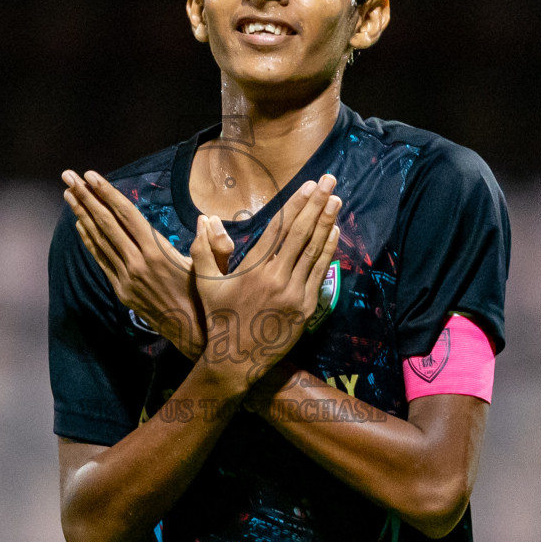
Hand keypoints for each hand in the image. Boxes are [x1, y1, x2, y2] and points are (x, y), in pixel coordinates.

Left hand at [63, 169, 230, 358]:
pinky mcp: (122, 290)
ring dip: (82, 215)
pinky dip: (89, 241)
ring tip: (68, 195)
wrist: (192, 333)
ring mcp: (127, 277)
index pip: (127, 215)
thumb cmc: (206, 297)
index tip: (91, 176)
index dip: (107, 193)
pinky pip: (101, 260)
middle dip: (86, 197)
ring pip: (100, 240)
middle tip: (68, 176)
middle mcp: (138, 262)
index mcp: (158, 251)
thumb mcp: (213, 268)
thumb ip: (212, 242)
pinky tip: (80, 225)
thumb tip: (208, 218)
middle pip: (106, 223)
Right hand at [191, 174, 340, 392]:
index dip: (296, 204)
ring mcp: (293, 293)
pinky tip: (335, 232)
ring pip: (314, 250)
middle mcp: (275, 277)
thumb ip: (204, 250)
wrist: (237, 359)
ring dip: (327, 223)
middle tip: (330, 181)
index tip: (309, 185)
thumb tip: (204, 219)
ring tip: (336, 200)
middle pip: (301, 233)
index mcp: (252, 268)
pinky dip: (328, 251)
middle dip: (316, 204)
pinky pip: (320, 273)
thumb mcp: (205, 283)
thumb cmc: (219, 319)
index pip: (279, 228)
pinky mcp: (306, 307)